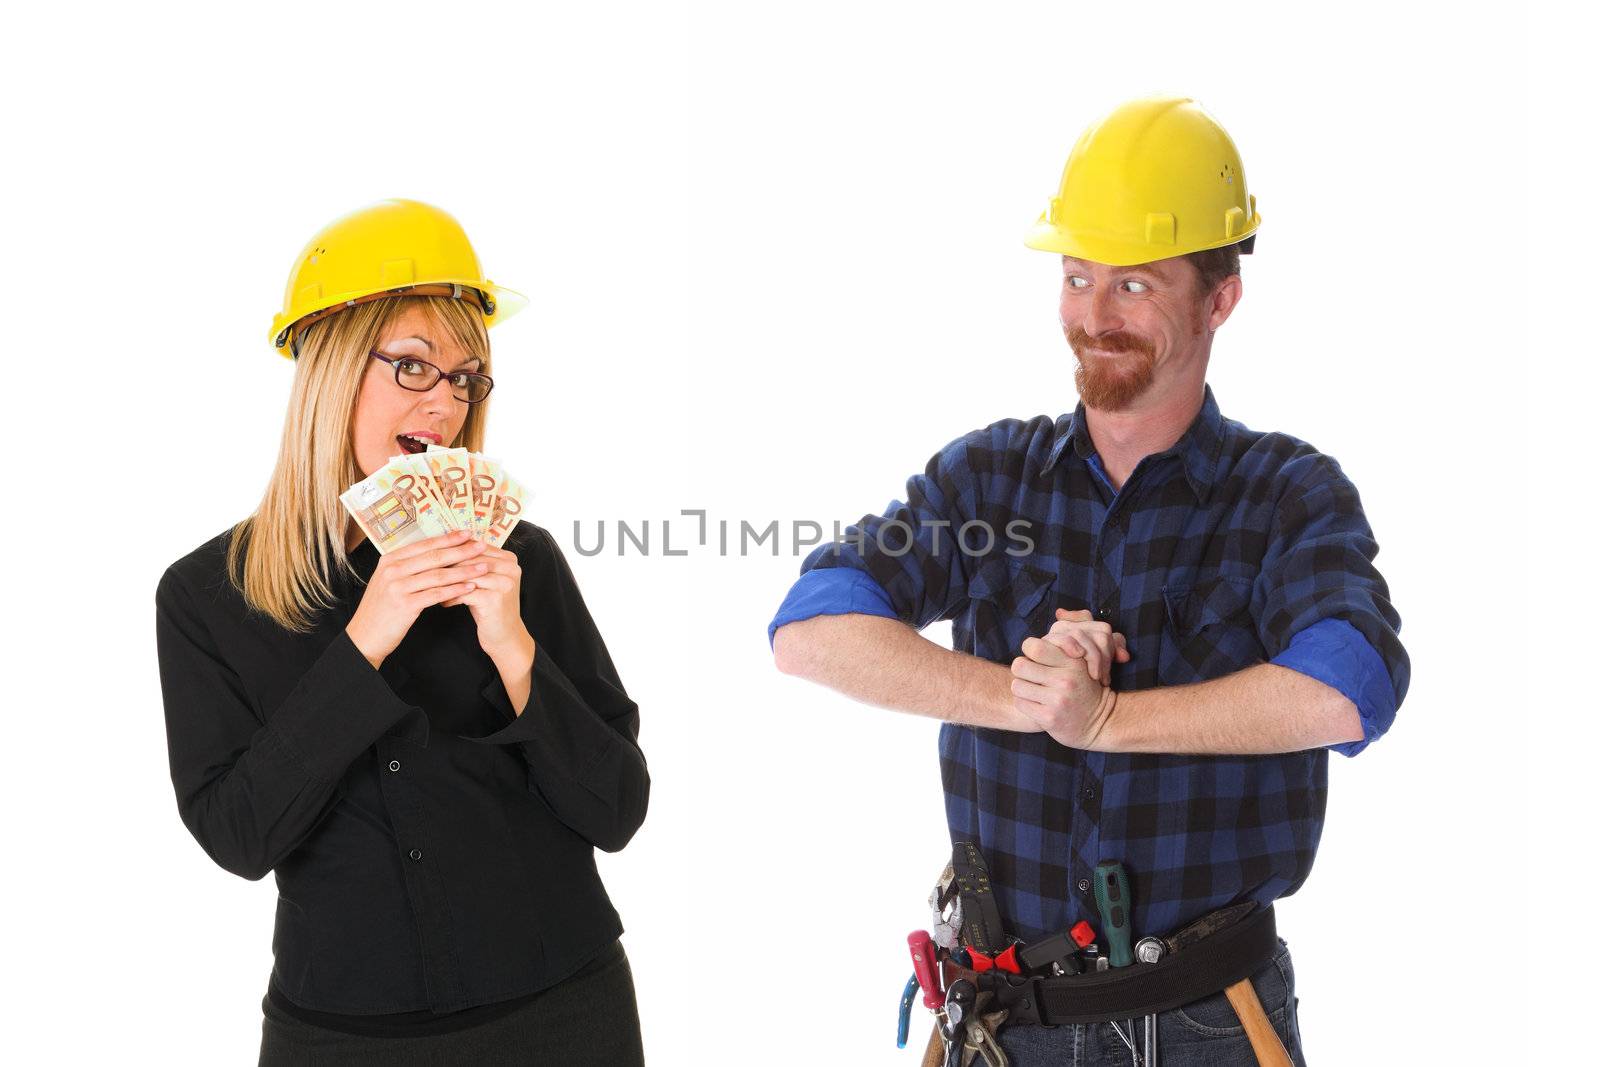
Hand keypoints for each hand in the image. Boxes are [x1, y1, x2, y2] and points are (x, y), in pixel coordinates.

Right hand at [346, 529, 487, 667]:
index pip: (424, 544)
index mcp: (389, 560)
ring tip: (483, 567)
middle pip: (434, 556)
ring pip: (438, 575)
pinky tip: (471, 587)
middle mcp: (392, 570)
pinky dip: (456, 590)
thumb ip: (407, 566)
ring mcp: (397, 587)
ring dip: (464, 570)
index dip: (447, 538)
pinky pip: (436, 594)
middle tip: (482, 545)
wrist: (365, 636)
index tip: (467, 533)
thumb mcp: (389, 581)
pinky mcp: (405, 605)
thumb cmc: (382, 609)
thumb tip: (436, 552)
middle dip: (461, 550)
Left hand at [437, 539, 526, 655]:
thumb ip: (473, 562)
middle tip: (425, 570)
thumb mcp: (485, 580)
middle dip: (446, 565)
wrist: (505, 635)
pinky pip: (465, 593)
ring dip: (446, 582)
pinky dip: (451, 597)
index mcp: (509, 558)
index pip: (475, 546)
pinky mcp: (495, 600)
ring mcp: (504, 583)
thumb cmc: (490, 606)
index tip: (432, 555)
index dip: (452, 550)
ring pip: (466, 576)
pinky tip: (442, 601)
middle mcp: (510, 568)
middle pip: (470, 559)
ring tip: (430, 586)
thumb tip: (445, 544)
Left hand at [1009, 609, 1128, 749]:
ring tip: (1034, 690)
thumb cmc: (1087, 686)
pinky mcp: (1049, 718)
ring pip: (1017, 686)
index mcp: (1073, 662)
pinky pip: (1020, 703)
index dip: (1030, 650)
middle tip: (1031, 675)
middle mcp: (1066, 680)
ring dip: (1022, 688)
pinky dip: (1025, 703)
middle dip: (1022, 670)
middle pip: (1018, 665)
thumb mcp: (1086, 659)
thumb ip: (1073, 635)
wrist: (1099, 723)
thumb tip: (1060, 612)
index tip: (1038, 657)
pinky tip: (1037, 704)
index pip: (1034, 646)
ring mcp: (1057, 700)